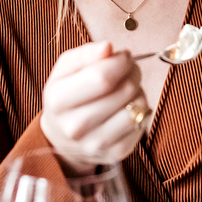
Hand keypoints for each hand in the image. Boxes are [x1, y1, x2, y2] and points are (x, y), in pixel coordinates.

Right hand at [39, 41, 149, 173]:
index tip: (122, 56)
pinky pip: (143, 123)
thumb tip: (108, 47)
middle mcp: (75, 127)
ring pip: (137, 106)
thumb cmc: (67, 94)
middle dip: (132, 72)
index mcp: (58, 100)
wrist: (62, 136)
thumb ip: (87, 53)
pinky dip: (140, 110)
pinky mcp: (116, 153)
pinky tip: (127, 106)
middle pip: (123, 90)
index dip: (120, 61)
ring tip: (126, 88)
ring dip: (138, 91)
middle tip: (128, 69)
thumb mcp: (66, 68)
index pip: (102, 77)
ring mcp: (96, 144)